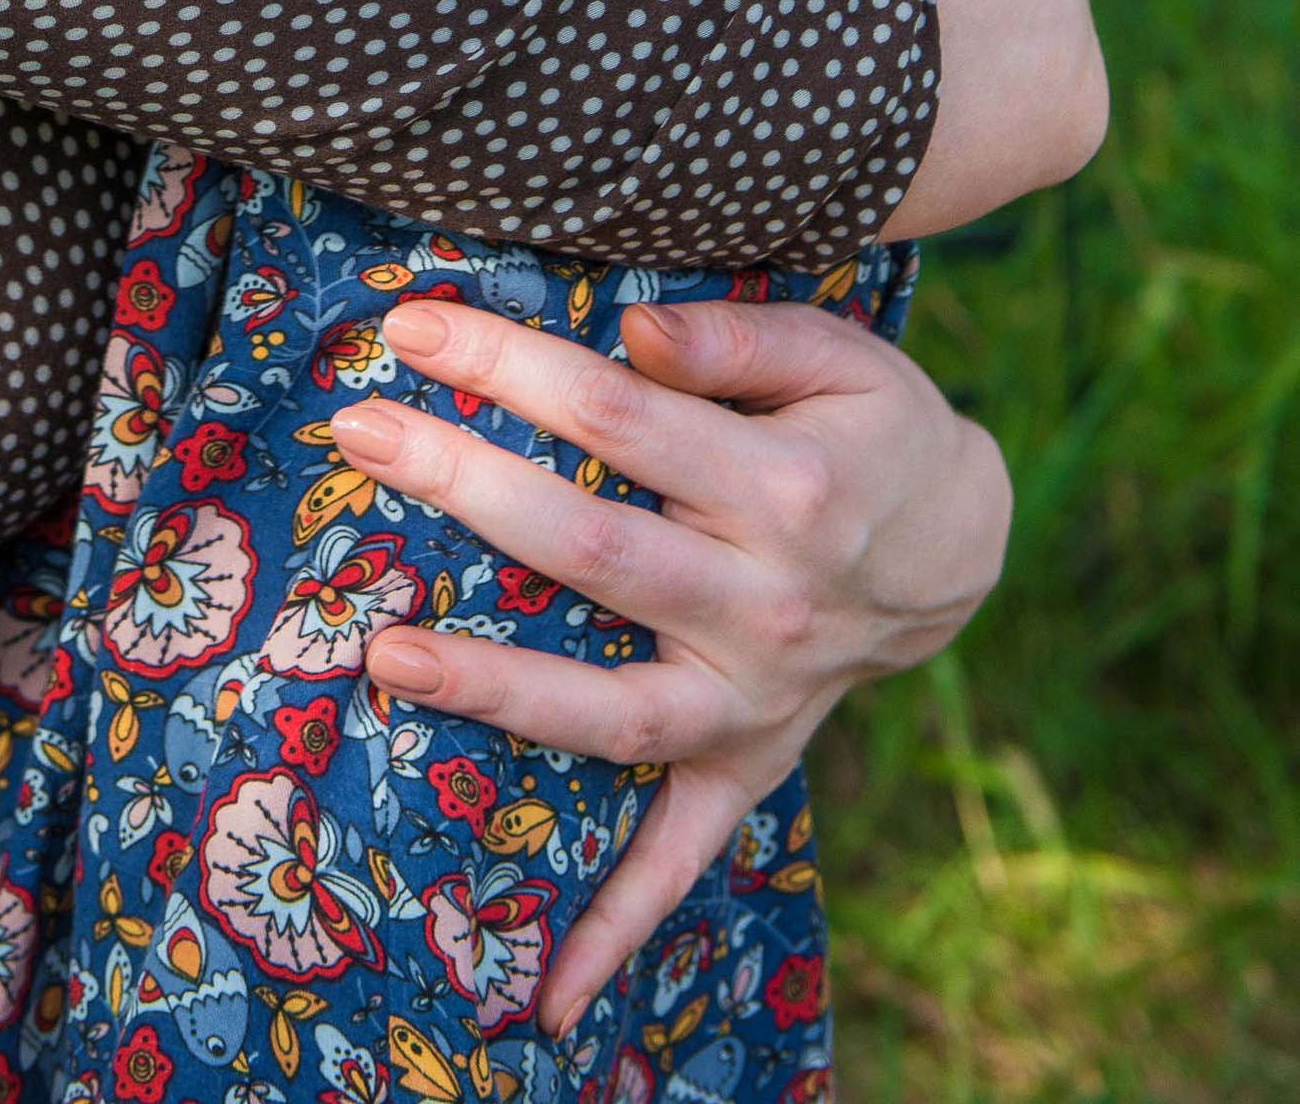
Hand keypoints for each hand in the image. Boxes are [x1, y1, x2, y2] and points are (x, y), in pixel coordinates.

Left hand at [327, 291, 1009, 1038]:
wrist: (959, 542)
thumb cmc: (867, 425)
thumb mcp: (837, 352)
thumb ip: (735, 333)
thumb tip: (632, 321)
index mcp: (788, 492)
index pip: (621, 418)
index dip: (514, 365)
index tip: (413, 325)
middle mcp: (770, 609)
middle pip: (593, 550)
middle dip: (465, 484)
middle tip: (358, 432)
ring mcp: (755, 702)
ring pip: (612, 713)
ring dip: (497, 690)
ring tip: (386, 657)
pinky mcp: (749, 763)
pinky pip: (682, 857)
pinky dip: (619, 927)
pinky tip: (547, 997)